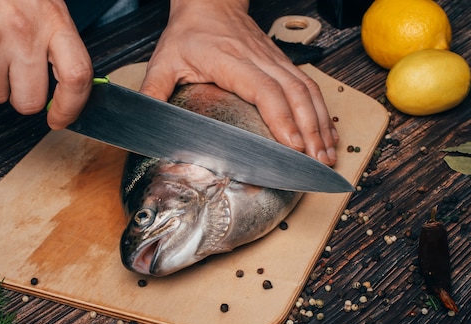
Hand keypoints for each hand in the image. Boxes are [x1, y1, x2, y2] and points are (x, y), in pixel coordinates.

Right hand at [0, 0, 92, 129]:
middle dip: (22, 97)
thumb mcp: (44, 4)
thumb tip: (65, 91)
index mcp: (53, 22)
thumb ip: (56, 44)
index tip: (59, 118)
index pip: (76, 77)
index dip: (71, 107)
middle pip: (29, 102)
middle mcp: (22, 34)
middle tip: (15, 75)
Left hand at [140, 0, 338, 165]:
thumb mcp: (164, 61)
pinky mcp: (281, 62)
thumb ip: (153, 91)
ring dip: (321, 123)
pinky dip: (321, 110)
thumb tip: (142, 122)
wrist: (209, 1)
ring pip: (308, 90)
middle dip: (311, 130)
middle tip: (318, 161)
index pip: (265, 91)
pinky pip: (309, 85)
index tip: (293, 146)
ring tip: (327, 154)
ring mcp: (275, 60)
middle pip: (296, 95)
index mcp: (232, 61)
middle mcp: (260, 60)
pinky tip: (325, 130)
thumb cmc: (189, 31)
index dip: (283, 119)